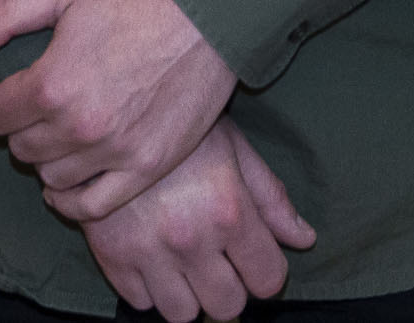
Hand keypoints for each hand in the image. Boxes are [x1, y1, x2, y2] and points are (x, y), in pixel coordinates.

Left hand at [0, 0, 237, 220]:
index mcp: (51, 83)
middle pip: (22, 148)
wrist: (212, 10)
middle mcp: (78, 127)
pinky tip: (72, 180)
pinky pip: (92, 207)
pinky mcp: (146, 168)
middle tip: (48, 103)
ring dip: (51, 157)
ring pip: (52, 179)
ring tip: (67, 131)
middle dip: (26, 126)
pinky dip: (73, 200)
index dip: (3, 99)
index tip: (20, 87)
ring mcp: (114, 153)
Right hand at [81, 121, 315, 321]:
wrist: (109, 111)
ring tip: (185, 264)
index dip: (265, 272)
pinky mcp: (111, 257)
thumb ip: (271, 198)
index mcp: (228, 210)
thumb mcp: (234, 148)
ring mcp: (147, 252)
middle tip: (219, 263)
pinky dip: (149, 288)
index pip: (267, 280)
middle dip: (230, 289)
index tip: (254, 260)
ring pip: (182, 314)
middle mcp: (190, 238)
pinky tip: (152, 256)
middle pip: (227, 307)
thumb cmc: (180, 127)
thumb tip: (304, 239)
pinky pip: (139, 302)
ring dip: (188, 295)